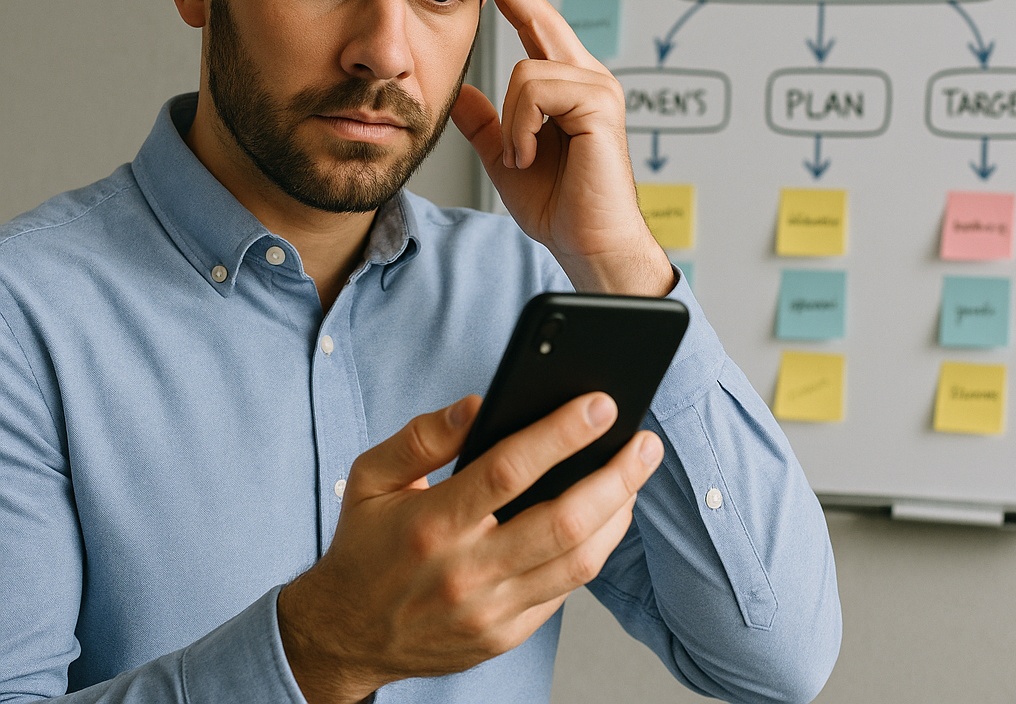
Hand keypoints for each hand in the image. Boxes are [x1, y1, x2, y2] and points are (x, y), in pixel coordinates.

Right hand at [277, 392, 663, 703]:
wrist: (346, 635)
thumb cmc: (365, 544)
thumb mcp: (370, 476)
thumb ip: (423, 436)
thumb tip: (478, 403)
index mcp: (432, 522)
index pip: (508, 469)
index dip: (561, 433)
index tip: (599, 404)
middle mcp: (466, 571)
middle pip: (563, 521)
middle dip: (615, 476)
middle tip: (644, 442)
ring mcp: (490, 611)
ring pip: (578, 561)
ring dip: (618, 512)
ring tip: (635, 474)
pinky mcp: (505, 635)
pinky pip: (565, 590)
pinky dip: (594, 549)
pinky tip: (606, 516)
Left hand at [451, 0, 673, 295]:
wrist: (586, 243)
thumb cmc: (559, 206)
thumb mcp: (508, 157)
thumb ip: (487, 123)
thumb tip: (461, 92)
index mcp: (568, 89)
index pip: (537, 30)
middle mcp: (588, 80)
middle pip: (543, 20)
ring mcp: (598, 89)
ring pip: (526, 68)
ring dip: (513, 121)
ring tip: (524, 157)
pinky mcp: (599, 105)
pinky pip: (537, 91)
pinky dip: (523, 129)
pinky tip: (532, 157)